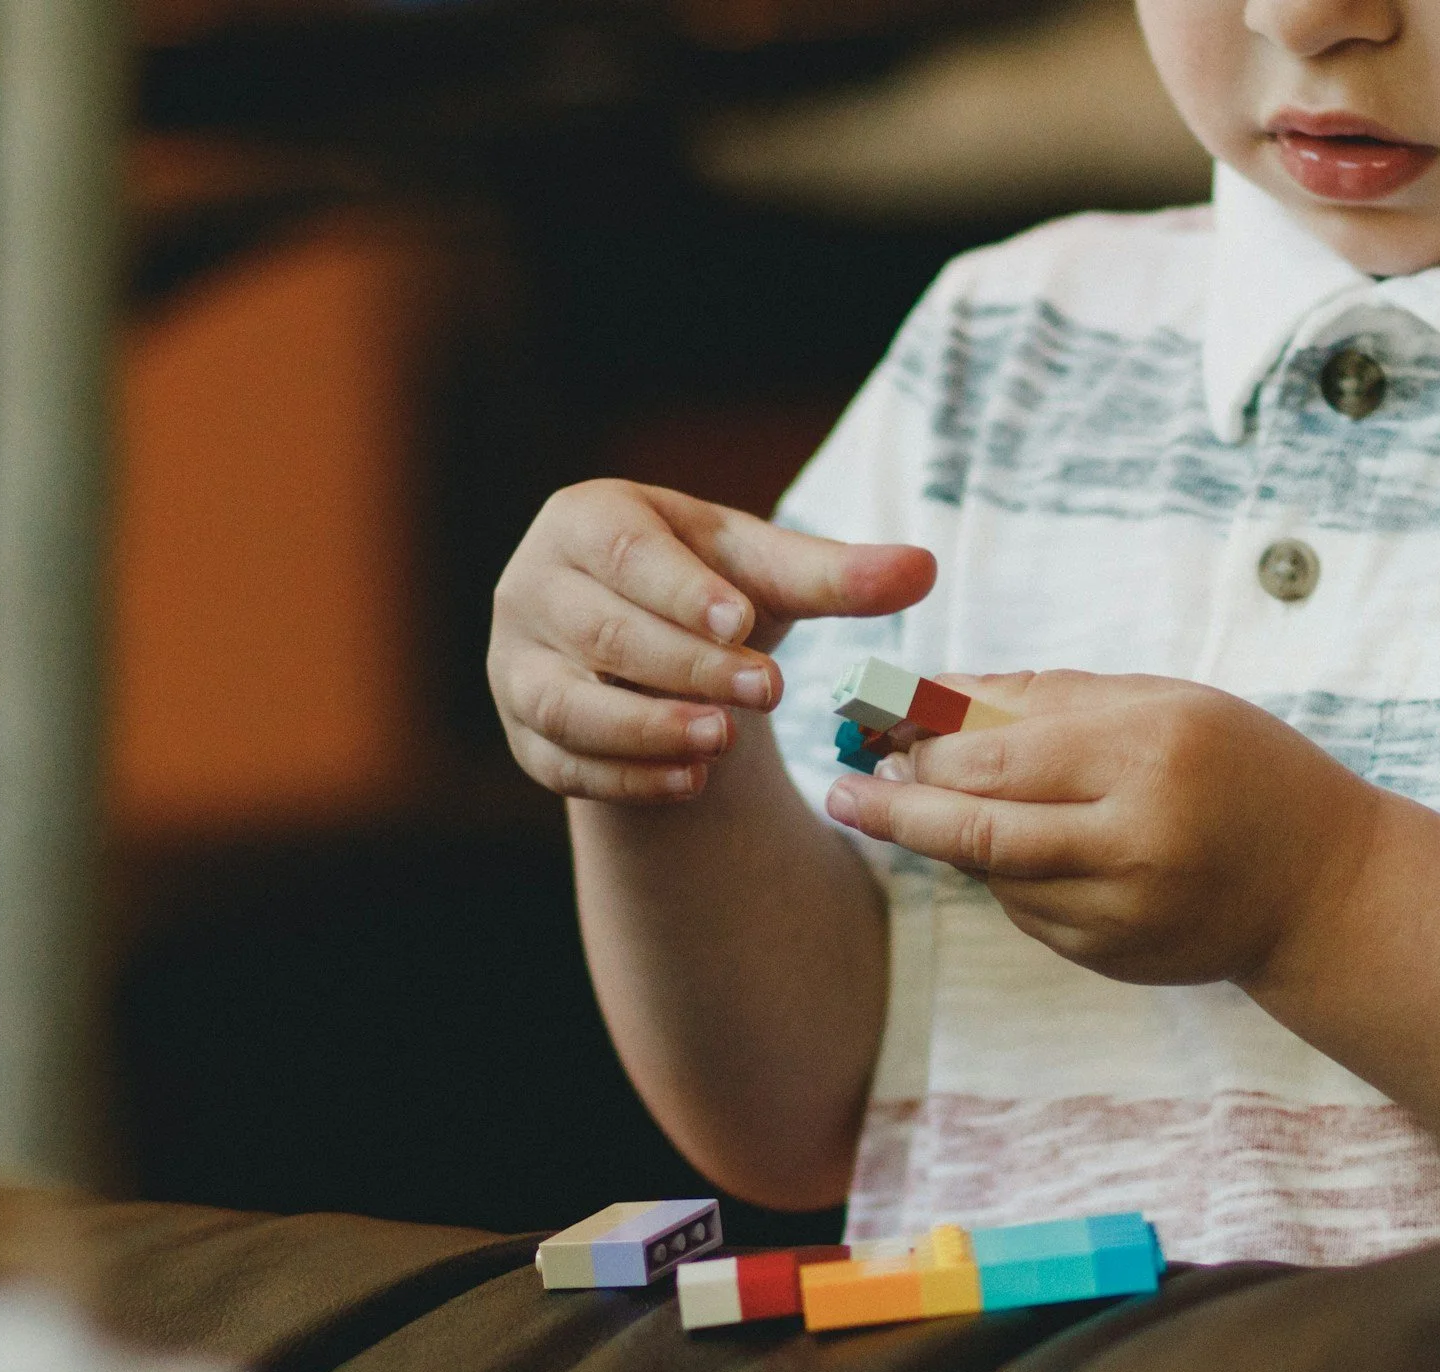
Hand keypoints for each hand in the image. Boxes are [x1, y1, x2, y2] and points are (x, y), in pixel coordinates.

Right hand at [487, 480, 932, 801]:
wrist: (653, 648)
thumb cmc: (710, 589)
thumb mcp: (768, 574)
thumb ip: (837, 575)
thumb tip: (924, 568)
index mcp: (587, 520)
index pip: (626, 553)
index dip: (681, 589)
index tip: (742, 620)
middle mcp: (533, 587)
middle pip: (602, 630)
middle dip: (685, 665)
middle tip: (764, 691)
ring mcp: (515, 665)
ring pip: (565, 703)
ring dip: (645, 728)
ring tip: (722, 743)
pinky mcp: (524, 734)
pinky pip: (563, 764)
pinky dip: (626, 779)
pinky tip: (691, 784)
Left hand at [823, 673, 1385, 986]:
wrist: (1325, 889)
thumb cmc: (1241, 770)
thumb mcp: (1163, 704)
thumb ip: (1046, 695)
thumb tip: (931, 693)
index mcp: (1150, 754)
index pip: (998, 754)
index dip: (922, 743)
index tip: (871, 727)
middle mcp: (1136, 840)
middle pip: (975, 830)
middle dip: (897, 807)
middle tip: (846, 789)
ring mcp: (1123, 912)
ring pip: (992, 876)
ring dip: (949, 839)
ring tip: (925, 803)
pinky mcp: (1112, 958)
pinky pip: (1025, 911)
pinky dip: (1005, 875)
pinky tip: (1020, 846)